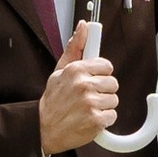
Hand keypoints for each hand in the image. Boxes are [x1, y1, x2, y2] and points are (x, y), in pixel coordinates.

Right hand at [40, 22, 118, 156]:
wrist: (43, 130)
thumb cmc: (53, 101)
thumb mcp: (59, 71)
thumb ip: (74, 48)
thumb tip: (83, 26)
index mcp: (76, 70)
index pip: (106, 66)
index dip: (100, 75)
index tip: (92, 80)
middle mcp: (84, 85)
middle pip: (113, 83)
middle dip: (103, 91)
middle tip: (88, 97)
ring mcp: (91, 103)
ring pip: (114, 100)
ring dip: (103, 106)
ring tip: (87, 109)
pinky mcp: (96, 120)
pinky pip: (112, 116)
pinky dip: (103, 120)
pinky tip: (89, 119)